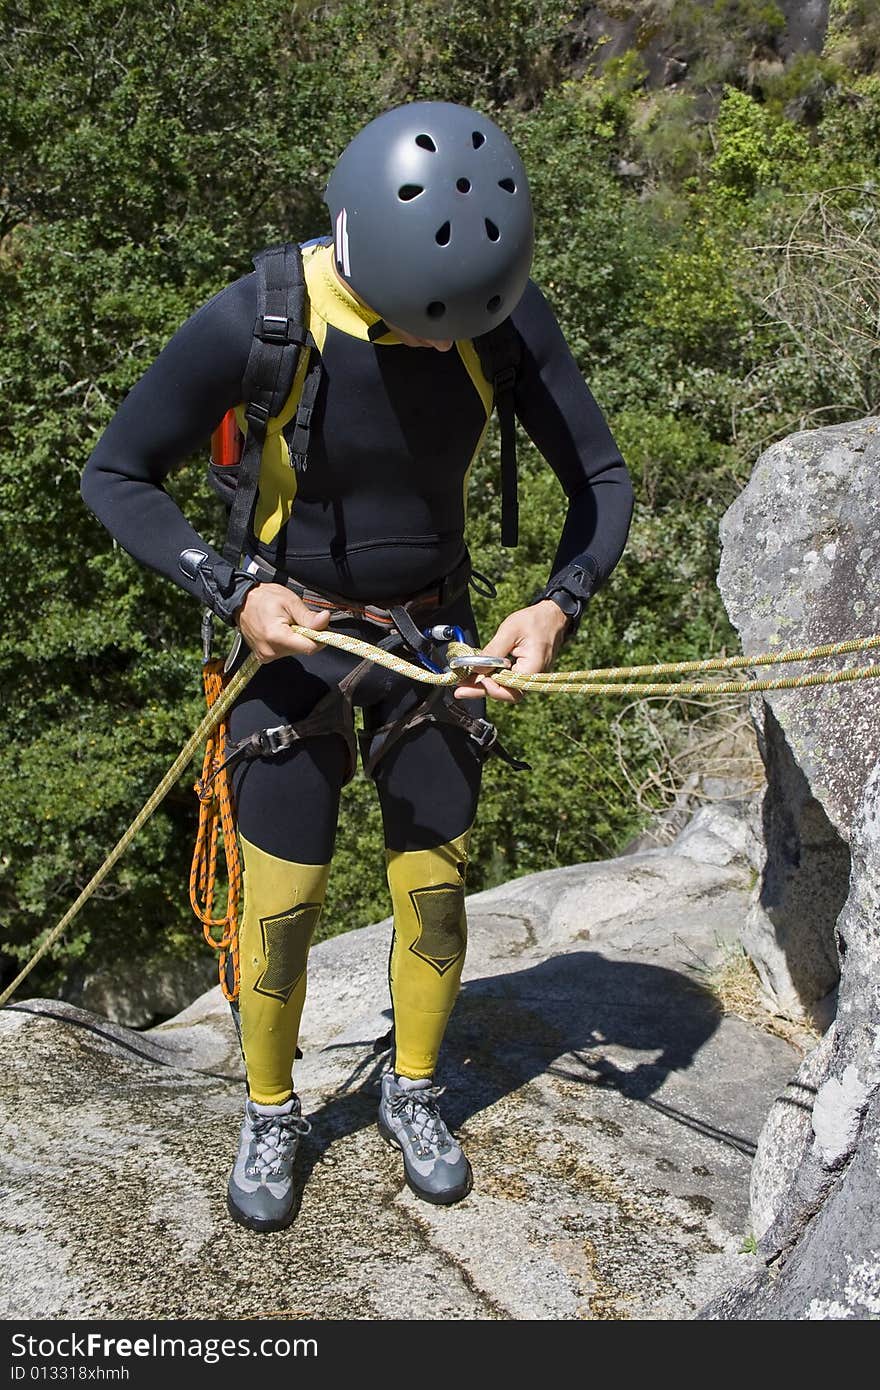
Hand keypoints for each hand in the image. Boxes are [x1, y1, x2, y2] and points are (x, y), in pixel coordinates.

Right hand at [234, 583, 330, 662]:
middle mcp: (270, 651)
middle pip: (302, 649)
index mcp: (276, 638)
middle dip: (305, 635)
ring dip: (295, 638)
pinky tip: (279, 629)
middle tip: (296, 619)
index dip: (319, 637)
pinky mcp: (263, 657)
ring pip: (294, 651)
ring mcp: (265, 656)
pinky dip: (287, 641)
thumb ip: (308, 616)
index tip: (319, 626)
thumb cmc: (264, 598)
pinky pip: (284, 651)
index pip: (310, 647)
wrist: (241, 601)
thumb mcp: (290, 601)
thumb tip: (325, 621)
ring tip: (284, 623)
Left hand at [453, 599, 568, 703]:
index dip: (492, 688)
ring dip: (483, 685)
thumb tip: (476, 669)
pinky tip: (476, 675)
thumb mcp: (510, 630)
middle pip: (505, 692)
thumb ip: (493, 651)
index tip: (477, 677)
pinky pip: (507, 679)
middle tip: (458, 689)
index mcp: (534, 668)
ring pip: (504, 687)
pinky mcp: (524, 672)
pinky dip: (491, 677)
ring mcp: (530, 676)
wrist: (552, 616)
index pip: (511, 691)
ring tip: (463, 682)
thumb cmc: (535, 620)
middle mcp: (533, 677)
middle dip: (480, 690)